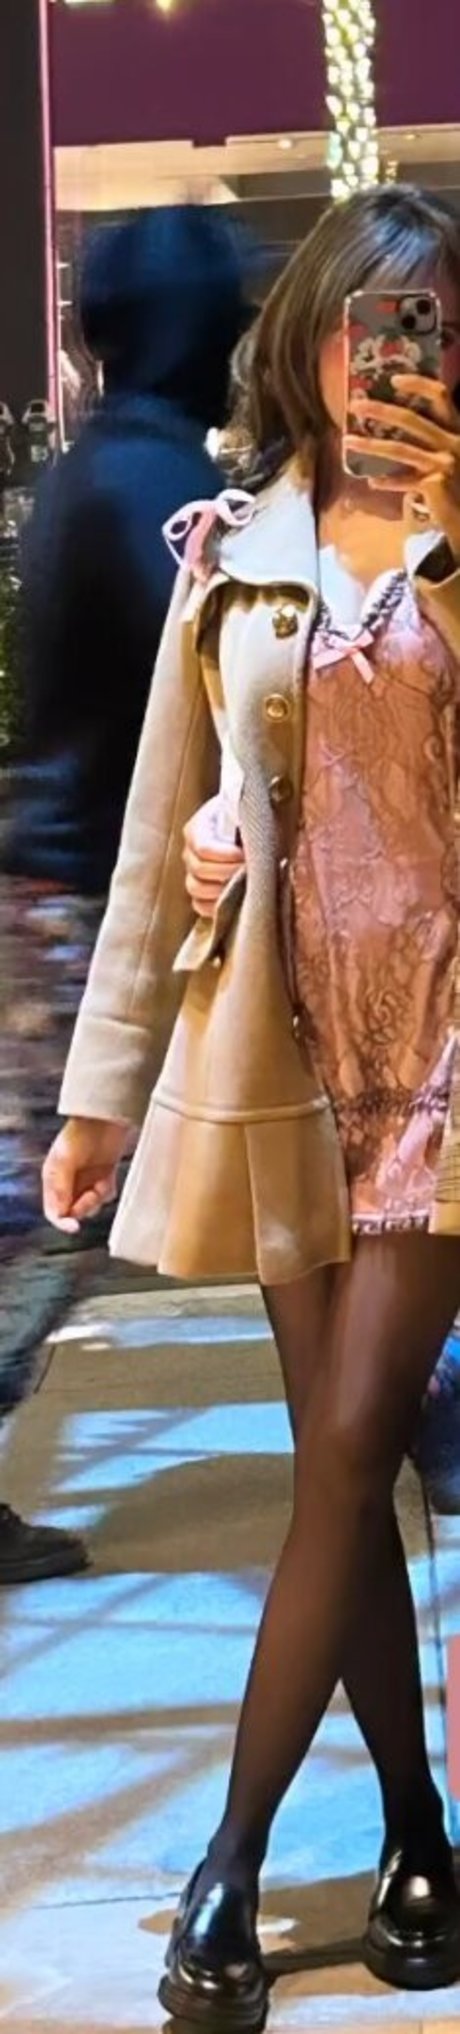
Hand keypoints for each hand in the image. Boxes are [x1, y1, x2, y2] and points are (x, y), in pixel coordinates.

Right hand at [42, 1117, 127, 1232]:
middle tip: (94, 1191)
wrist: (105, 1118)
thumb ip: (61, 1188)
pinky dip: (108, 1191)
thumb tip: (61, 1215)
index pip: (54, 1212)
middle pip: (74, 1212)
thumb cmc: (79, 1136)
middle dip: (84, 1206)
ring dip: (98, 1198)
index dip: (62, 1222)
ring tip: (102, 1180)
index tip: (74, 1226)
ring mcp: (87, 1181)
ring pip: (92, 1207)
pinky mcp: (104, 1177)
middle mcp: (69, 1183)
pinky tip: (108, 1176)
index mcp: (53, 1180)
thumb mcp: (64, 1161)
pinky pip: (106, 1197)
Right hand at [183, 796, 244, 916]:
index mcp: (198, 828)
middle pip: (198, 870)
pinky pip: (200, 905)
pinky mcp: (201, 893)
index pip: (203, 847)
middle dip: (227, 873)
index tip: (244, 855)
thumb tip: (255, 828)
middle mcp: (190, 851)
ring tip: (244, 885)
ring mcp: (193, 873)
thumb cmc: (253, 819)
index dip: (224, 855)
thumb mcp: (249, 812)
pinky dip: (216, 907)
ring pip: (196, 889)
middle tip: (249, 871)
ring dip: (222, 890)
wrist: (255, 830)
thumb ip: (247, 818)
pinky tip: (235, 901)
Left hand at [348, 375, 459, 555]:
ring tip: (348, 441)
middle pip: (411, 419)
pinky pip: (404, 480)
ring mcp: (444, 464)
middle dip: (380, 410)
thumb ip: (434, 439)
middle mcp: (453, 442)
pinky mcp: (435, 485)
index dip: (418, 384)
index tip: (393, 380)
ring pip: (400, 449)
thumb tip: (397, 422)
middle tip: (355, 405)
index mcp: (457, 430)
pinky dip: (388, 481)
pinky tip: (372, 481)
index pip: (441, 396)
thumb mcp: (451, 454)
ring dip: (370, 444)